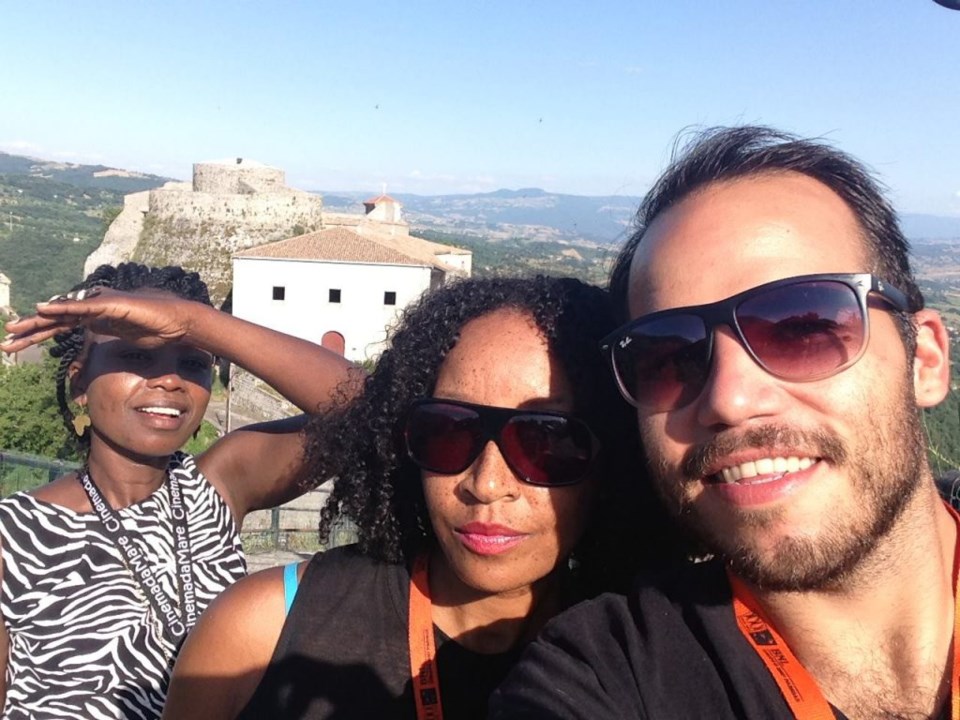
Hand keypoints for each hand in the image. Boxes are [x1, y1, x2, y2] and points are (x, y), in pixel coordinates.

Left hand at [1, 288, 200, 352]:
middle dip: (30, 331)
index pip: (60, 327)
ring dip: (38, 321)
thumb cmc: (157, 332)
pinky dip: (63, 309)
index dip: (38, 335)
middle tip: (6, 341)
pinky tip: (43, 309)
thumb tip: (104, 366)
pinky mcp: (110, 305)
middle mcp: (94, 311)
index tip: (16, 344)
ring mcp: (101, 306)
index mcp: (94, 320)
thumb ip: (110, 348)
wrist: (178, 323)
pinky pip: (83, 309)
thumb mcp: (125, 343)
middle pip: (55, 321)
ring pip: (63, 314)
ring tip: (14, 327)